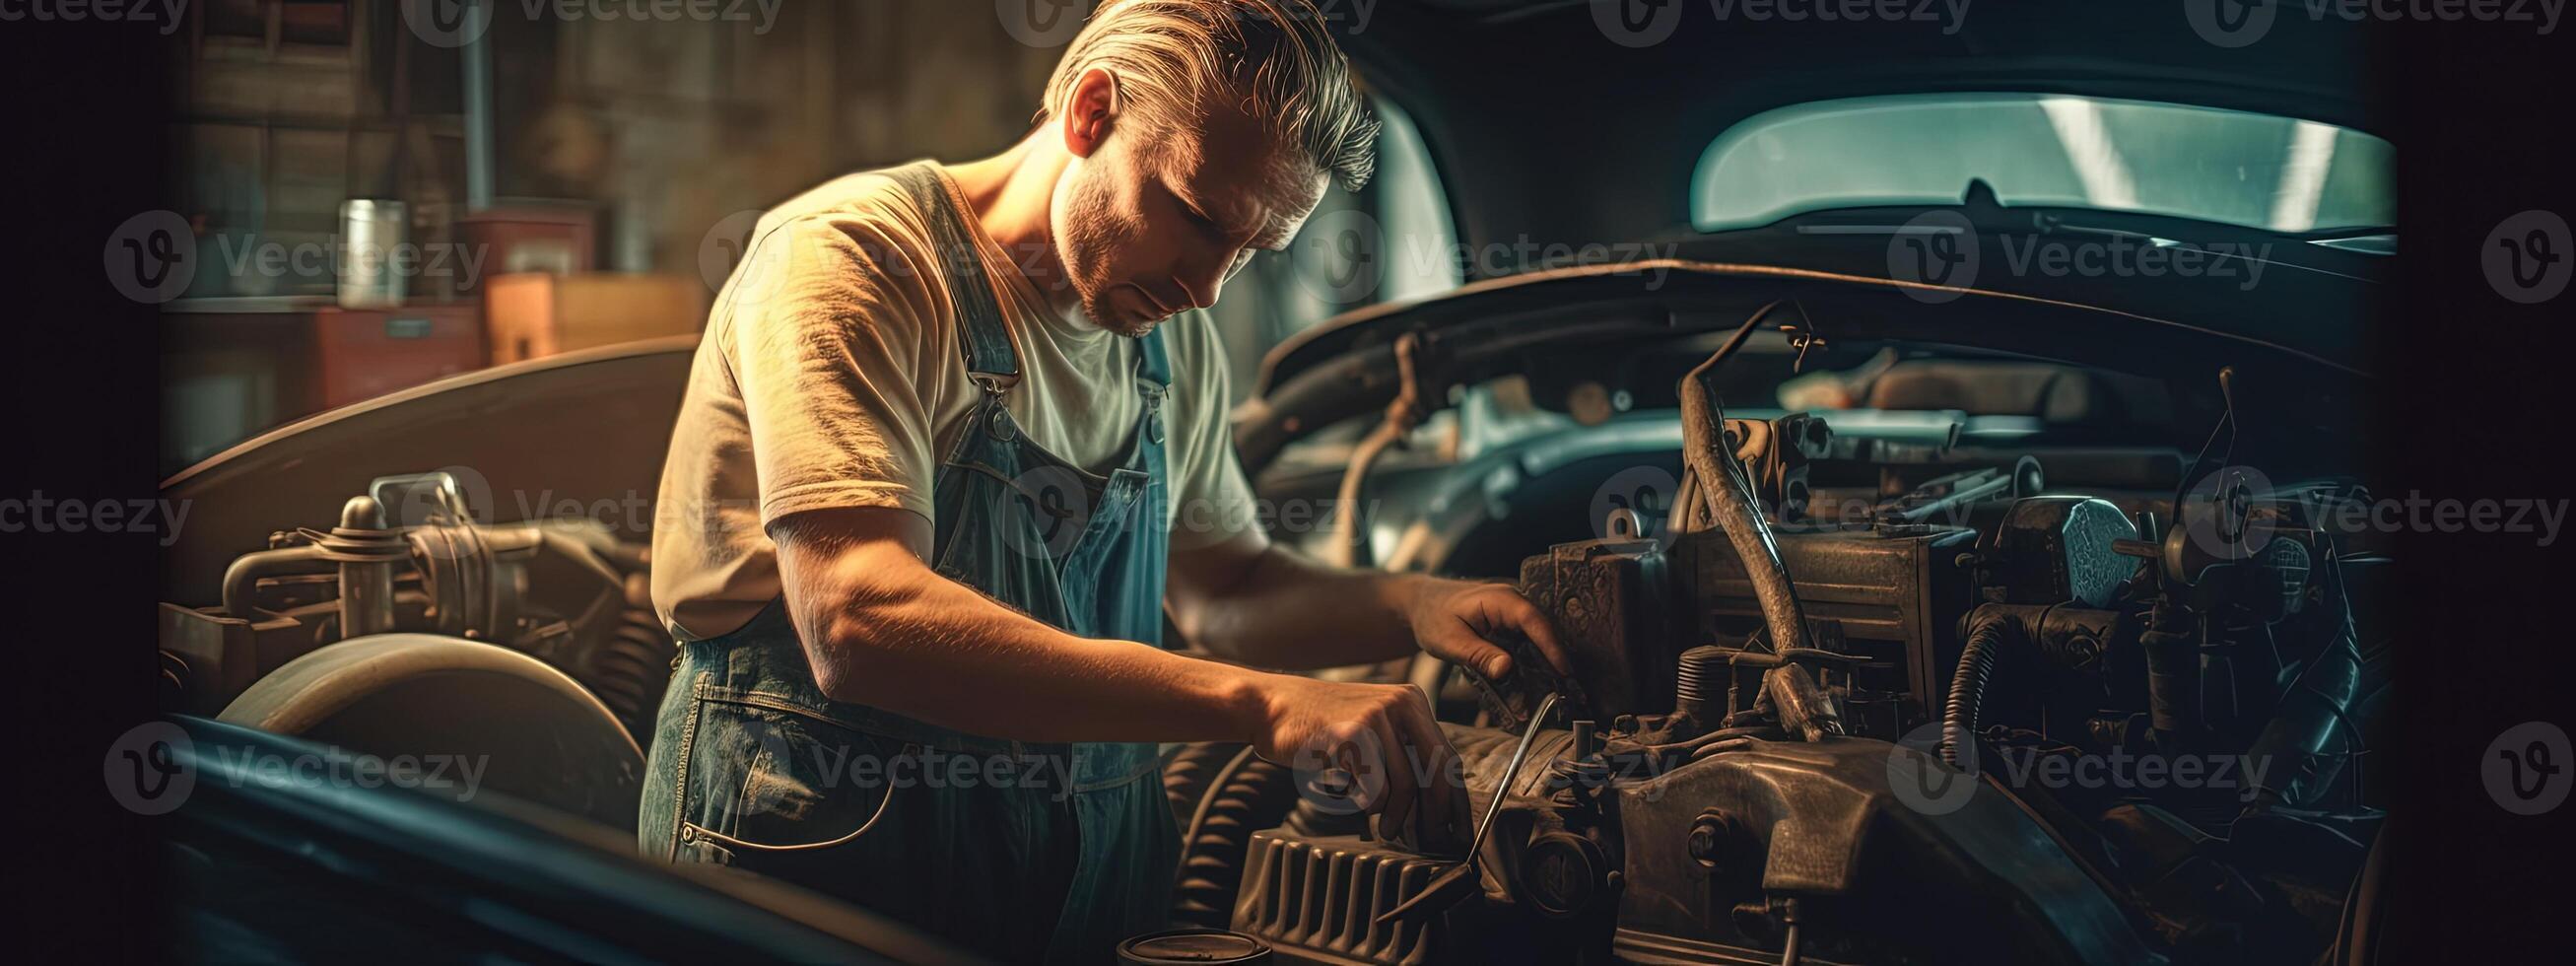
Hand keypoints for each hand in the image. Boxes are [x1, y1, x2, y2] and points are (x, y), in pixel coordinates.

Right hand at [1250, 674, 1463, 846]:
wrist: (1272, 705)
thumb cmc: (1320, 726)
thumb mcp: (1372, 727)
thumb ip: (1403, 754)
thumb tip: (1436, 807)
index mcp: (1412, 702)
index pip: (1449, 758)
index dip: (1458, 801)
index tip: (1461, 831)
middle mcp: (1401, 705)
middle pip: (1435, 774)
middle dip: (1434, 816)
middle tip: (1429, 841)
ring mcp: (1376, 717)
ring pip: (1402, 787)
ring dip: (1395, 817)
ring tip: (1387, 829)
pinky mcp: (1351, 735)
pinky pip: (1372, 789)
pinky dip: (1364, 803)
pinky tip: (1352, 796)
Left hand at [1396, 577, 1573, 681]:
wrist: (1421, 605)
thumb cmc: (1432, 617)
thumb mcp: (1450, 640)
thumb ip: (1478, 655)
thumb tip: (1506, 669)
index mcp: (1501, 600)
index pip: (1534, 621)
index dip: (1551, 646)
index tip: (1563, 670)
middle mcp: (1513, 603)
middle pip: (1542, 632)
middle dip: (1553, 661)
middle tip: (1563, 691)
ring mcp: (1513, 614)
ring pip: (1536, 642)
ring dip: (1541, 667)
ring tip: (1549, 694)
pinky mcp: (1510, 626)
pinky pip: (1525, 646)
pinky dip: (1528, 666)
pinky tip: (1528, 688)